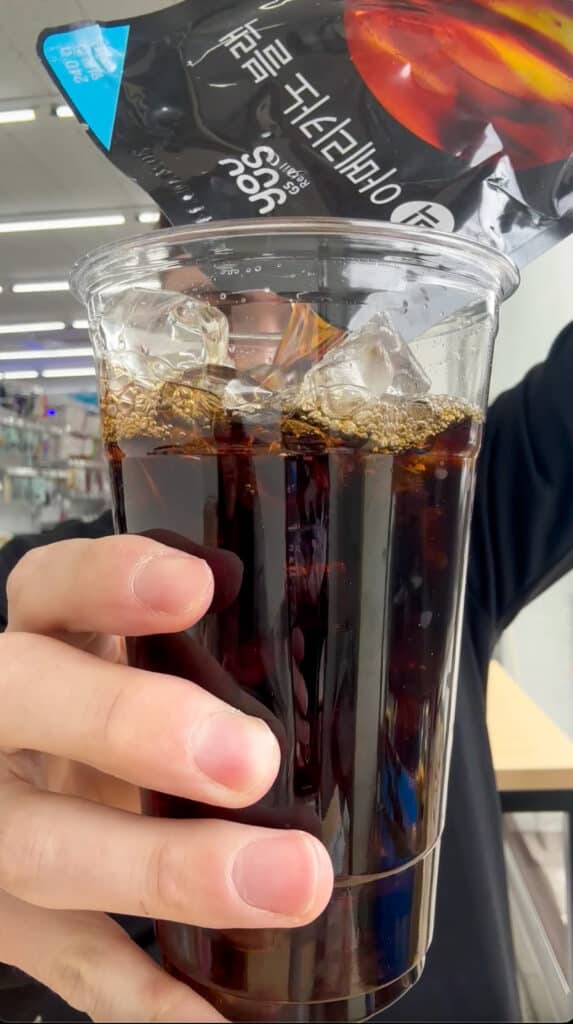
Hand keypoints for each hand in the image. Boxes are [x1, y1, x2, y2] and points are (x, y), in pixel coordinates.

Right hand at [0, 536, 332, 1021]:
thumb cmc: (109, 710)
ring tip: (289, 882)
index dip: (111, 582)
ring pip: (46, 847)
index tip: (197, 584)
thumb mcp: (131, 663)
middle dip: (130, 726)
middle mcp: (0, 724)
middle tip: (250, 758)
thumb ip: (202, 656)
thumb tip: (347, 675)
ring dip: (164, 871)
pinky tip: (220, 1015)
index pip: (51, 586)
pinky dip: (146, 997)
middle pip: (26, 704)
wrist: (16, 781)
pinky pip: (72, 963)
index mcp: (40, 639)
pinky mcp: (8, 918)